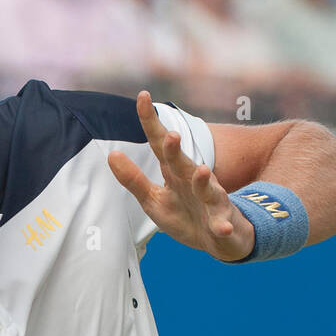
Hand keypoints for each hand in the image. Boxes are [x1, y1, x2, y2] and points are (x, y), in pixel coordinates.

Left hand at [107, 89, 254, 260]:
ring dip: (204, 180)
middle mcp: (194, 181)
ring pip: (208, 189)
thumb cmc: (184, 215)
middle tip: (171, 135)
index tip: (142, 96)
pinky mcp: (222, 223)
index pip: (160, 144)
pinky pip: (223, 225)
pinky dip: (224, 226)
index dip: (150, 122)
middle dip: (177, 151)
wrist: (218, 239)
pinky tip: (223, 228)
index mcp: (174, 173)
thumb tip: (111, 155)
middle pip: (183, 163)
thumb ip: (133, 179)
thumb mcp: (153, 200)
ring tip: (201, 170)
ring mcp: (211, 201)